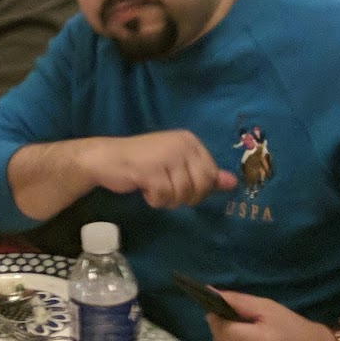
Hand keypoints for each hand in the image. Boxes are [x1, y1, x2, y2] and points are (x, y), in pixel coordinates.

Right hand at [91, 130, 236, 209]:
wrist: (107, 158)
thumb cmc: (142, 162)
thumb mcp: (177, 165)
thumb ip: (204, 174)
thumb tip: (232, 183)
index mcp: (190, 141)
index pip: (210, 174)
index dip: (198, 188)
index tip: (179, 183)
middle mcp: (181, 145)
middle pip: (200, 186)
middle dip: (184, 196)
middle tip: (166, 190)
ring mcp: (166, 156)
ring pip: (182, 194)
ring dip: (167, 199)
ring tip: (154, 188)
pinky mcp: (151, 170)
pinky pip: (164, 196)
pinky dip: (155, 200)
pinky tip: (145, 190)